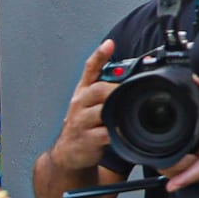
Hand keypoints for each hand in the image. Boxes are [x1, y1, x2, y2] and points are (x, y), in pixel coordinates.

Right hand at [47, 41, 116, 174]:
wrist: (68, 153)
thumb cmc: (83, 124)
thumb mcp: (88, 103)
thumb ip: (104, 87)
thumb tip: (128, 73)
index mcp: (83, 92)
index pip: (89, 69)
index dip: (99, 55)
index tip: (109, 44)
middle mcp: (80, 104)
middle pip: (98, 89)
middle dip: (115, 90)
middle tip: (130, 91)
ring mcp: (81, 122)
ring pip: (100, 111)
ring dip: (115, 110)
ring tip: (127, 111)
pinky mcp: (86, 139)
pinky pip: (104, 134)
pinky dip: (116, 133)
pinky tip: (123, 132)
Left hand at [161, 73, 198, 191]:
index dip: (186, 176)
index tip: (171, 184)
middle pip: (192, 174)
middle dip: (171, 169)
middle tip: (155, 158)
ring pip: (193, 177)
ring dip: (176, 171)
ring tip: (162, 159)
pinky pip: (196, 175)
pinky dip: (184, 171)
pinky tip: (176, 162)